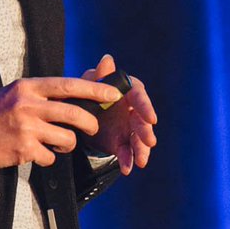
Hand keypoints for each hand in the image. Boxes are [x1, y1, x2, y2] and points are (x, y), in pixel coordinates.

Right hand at [0, 77, 123, 171]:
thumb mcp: (15, 93)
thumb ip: (42, 92)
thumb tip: (75, 93)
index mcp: (28, 86)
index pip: (69, 85)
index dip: (95, 89)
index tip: (113, 93)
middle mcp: (29, 104)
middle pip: (74, 113)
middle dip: (90, 123)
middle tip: (93, 128)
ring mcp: (27, 127)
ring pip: (67, 138)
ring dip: (68, 144)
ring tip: (56, 143)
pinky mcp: (24, 149)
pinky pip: (51, 156)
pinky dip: (49, 158)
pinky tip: (36, 153)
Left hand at [81, 54, 157, 174]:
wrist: (78, 113)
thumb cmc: (87, 92)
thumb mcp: (88, 83)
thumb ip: (99, 75)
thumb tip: (107, 59)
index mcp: (126, 90)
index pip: (139, 96)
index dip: (146, 107)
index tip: (151, 119)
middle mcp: (132, 108)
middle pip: (142, 119)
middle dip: (145, 131)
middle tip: (149, 142)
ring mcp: (129, 127)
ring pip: (139, 138)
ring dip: (141, 150)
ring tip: (140, 161)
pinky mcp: (123, 142)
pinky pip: (127, 152)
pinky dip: (128, 160)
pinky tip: (127, 169)